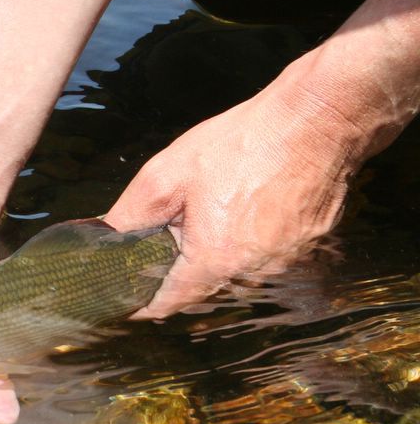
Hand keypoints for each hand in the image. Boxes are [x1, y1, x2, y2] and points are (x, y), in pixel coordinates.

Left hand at [105, 70, 351, 317]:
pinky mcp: (307, 249)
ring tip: (209, 217)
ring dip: (214, 259)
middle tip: (163, 242)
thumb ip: (131, 215)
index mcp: (214, 262)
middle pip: (200, 290)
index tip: (125, 295)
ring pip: (233, 276)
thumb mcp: (168, 174)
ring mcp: (286, 265)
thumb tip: (105, 239)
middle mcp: (253, 274)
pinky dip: (246, 246)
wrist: (319, 119)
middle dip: (177, 273)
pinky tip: (243, 211)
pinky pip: (264, 261)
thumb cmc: (243, 144)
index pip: (167, 305)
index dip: (140, 302)